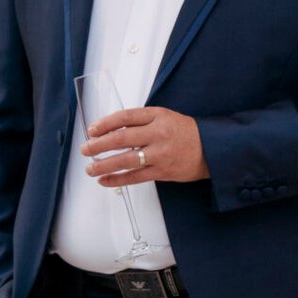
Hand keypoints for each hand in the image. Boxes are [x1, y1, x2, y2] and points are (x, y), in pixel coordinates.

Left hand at [83, 105, 207, 185]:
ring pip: (126, 160)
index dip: (105, 123)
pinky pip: (135, 177)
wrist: (212, 149)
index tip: (92, 129)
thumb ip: (141, 122)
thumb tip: (110, 131)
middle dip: (99, 145)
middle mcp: (158, 134)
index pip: (126, 117)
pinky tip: (104, 180)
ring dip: (104, 165)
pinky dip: (117, 179)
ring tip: (90, 168)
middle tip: (85, 149)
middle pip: (122, 138)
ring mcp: (160, 154)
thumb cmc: (186, 133)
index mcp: (158, 116)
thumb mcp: (165, 118)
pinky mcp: (162, 171)